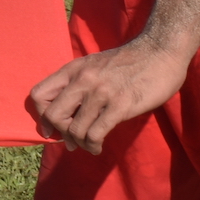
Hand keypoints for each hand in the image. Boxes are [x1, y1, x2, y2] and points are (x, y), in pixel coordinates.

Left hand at [27, 36, 189, 153]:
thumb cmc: (128, 62)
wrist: (160, 52)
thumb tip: (66, 116)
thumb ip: (78, 85)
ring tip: (89, 144)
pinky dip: (93, 146)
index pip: (39, 94)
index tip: (51, 128)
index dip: (41, 115)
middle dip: (60, 132)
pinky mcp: (120, 105)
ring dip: (80, 143)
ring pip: (75, 129)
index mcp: (73, 69)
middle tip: (71, 140)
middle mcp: (83, 80)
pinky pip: (95, 134)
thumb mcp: (95, 66)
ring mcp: (101, 92)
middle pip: (53, 115)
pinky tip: (98, 147)